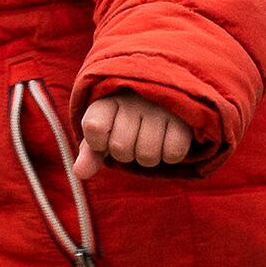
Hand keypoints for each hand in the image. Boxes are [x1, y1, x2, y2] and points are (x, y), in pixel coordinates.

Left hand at [78, 92, 194, 171]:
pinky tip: (168, 138)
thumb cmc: (128, 118)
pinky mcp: (184, 118)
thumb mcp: (105, 131)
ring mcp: (160, 107)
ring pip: (147, 156)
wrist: (167, 93)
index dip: (98, 142)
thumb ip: (91, 152)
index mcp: (108, 99)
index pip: (93, 128)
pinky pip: (173, 154)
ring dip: (148, 156)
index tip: (107, 132)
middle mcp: (134, 99)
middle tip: (134, 136)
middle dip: (126, 152)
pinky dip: (170, 154)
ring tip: (152, 137)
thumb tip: (80, 173)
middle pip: (121, 148)